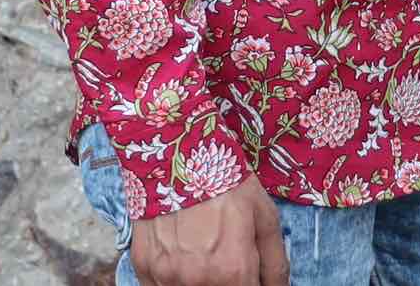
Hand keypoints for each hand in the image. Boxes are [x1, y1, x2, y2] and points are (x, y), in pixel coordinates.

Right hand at [128, 170, 288, 285]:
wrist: (175, 148)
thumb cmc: (222, 177)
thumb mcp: (263, 213)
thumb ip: (275, 263)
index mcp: (233, 270)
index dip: (254, 285)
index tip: (250, 274)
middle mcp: (197, 281)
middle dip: (229, 281)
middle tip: (225, 254)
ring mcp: (166, 276)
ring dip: (201, 280)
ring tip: (203, 248)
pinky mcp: (143, 267)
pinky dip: (175, 276)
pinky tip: (181, 251)